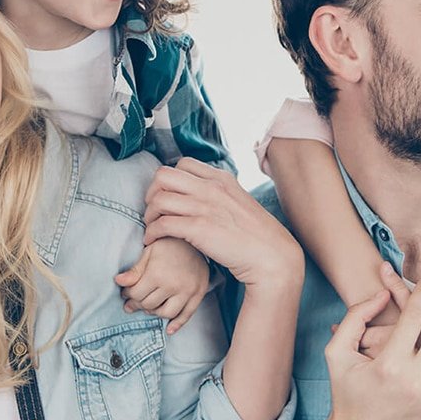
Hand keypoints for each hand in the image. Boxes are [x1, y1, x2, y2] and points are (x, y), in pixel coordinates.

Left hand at [115, 237, 208, 333]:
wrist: (195, 240)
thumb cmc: (169, 245)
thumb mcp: (149, 252)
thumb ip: (134, 270)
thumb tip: (118, 281)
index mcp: (157, 274)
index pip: (136, 294)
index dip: (128, 294)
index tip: (126, 292)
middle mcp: (172, 286)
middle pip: (149, 305)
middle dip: (137, 304)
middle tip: (132, 302)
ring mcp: (187, 292)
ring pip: (166, 313)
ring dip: (154, 313)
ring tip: (148, 307)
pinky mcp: (198, 294)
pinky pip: (187, 315)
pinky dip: (177, 324)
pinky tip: (169, 329)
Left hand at [143, 158, 302, 295]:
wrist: (271, 255)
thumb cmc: (255, 234)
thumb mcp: (238, 201)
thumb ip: (218, 193)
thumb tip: (198, 193)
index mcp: (221, 178)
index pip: (182, 164)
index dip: (169, 180)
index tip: (167, 195)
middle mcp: (211, 188)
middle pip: (163, 176)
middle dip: (152, 192)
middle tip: (154, 210)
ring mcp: (204, 207)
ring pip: (158, 200)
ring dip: (149, 215)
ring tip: (152, 228)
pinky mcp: (199, 229)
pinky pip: (162, 224)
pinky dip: (152, 233)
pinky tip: (153, 241)